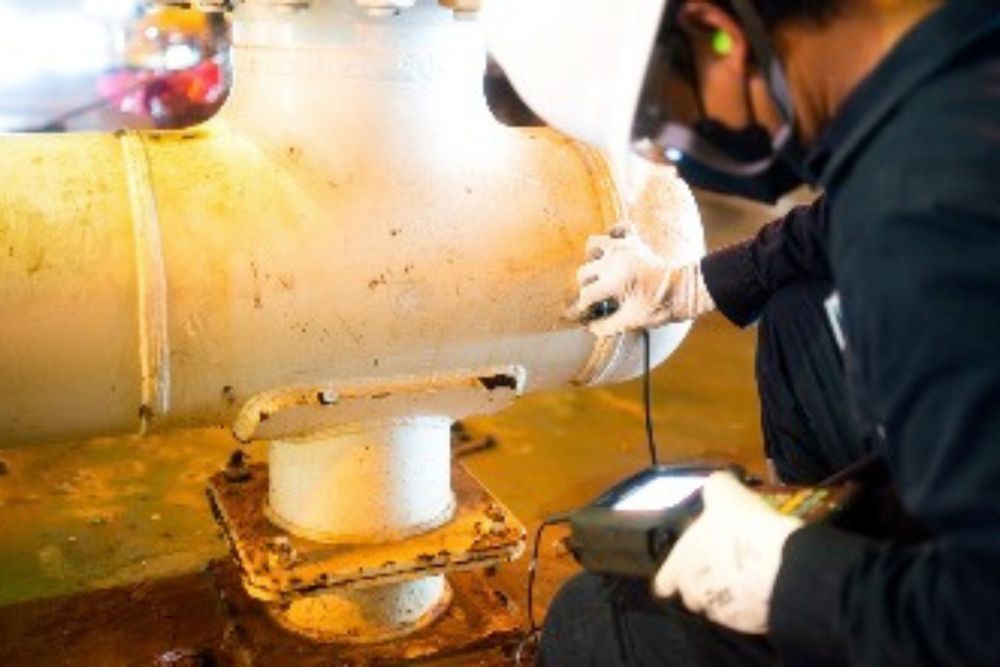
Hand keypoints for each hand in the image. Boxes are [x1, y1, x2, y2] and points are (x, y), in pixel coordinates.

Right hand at [569, 226, 713, 336]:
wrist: (685, 289)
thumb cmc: (661, 306)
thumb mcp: (632, 322)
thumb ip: (607, 326)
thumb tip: (589, 328)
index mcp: (613, 281)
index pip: (585, 295)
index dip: (579, 308)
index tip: (577, 316)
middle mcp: (614, 261)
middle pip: (584, 272)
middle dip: (586, 287)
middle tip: (594, 298)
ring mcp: (624, 248)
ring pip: (593, 244)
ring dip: (593, 258)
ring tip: (600, 271)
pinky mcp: (635, 242)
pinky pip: (619, 227)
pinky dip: (613, 233)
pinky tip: (613, 246)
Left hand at [653, 472, 802, 634]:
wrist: (785, 566)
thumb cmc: (742, 528)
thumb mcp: (725, 493)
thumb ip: (715, 488)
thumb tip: (716, 482)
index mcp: (680, 568)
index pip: (663, 582)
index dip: (673, 573)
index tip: (686, 565)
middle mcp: (696, 596)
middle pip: (693, 594)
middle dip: (705, 581)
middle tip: (725, 561)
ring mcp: (725, 616)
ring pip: (721, 606)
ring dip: (730, 593)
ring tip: (749, 572)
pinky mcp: (753, 627)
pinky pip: (748, 615)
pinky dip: (754, 603)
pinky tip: (767, 585)